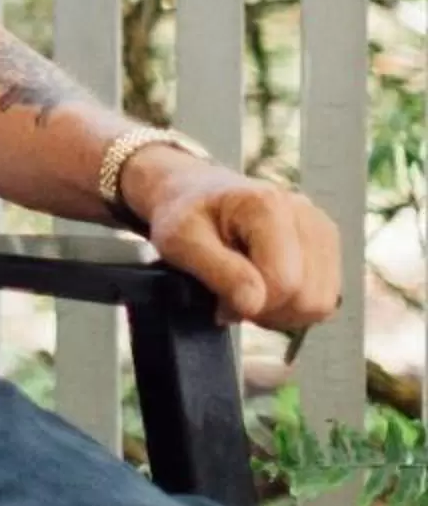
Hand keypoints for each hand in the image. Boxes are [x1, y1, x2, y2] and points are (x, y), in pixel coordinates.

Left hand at [125, 150, 342, 333]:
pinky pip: (325, 300)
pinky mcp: (325, 245)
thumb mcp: (181, 241)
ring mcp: (320, 228)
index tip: (219, 296)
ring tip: (249, 290)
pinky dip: (295, 306)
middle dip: (268, 310)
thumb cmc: (184, 215)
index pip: (283, 282)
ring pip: (322, 304)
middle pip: (308, 298)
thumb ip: (219, 272)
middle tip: (233, 295)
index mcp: (267, 204)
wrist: (192, 193)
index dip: (250, 304)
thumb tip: (253, 304)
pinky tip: (267, 288)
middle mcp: (304, 211)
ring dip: (282, 311)